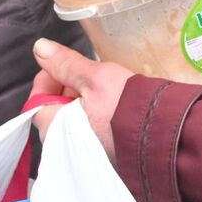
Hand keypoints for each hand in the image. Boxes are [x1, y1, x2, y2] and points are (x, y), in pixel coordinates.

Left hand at [29, 39, 133, 158]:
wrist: (165, 135)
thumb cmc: (127, 106)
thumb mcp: (96, 78)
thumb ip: (66, 64)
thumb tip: (40, 47)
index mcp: (55, 129)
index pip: (36, 102)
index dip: (47, 78)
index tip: (61, 64)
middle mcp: (65, 147)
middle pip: (54, 112)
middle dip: (65, 88)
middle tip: (84, 72)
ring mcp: (84, 154)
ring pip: (72, 121)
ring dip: (81, 100)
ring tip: (100, 84)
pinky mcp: (103, 155)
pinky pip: (89, 132)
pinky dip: (93, 115)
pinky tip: (109, 103)